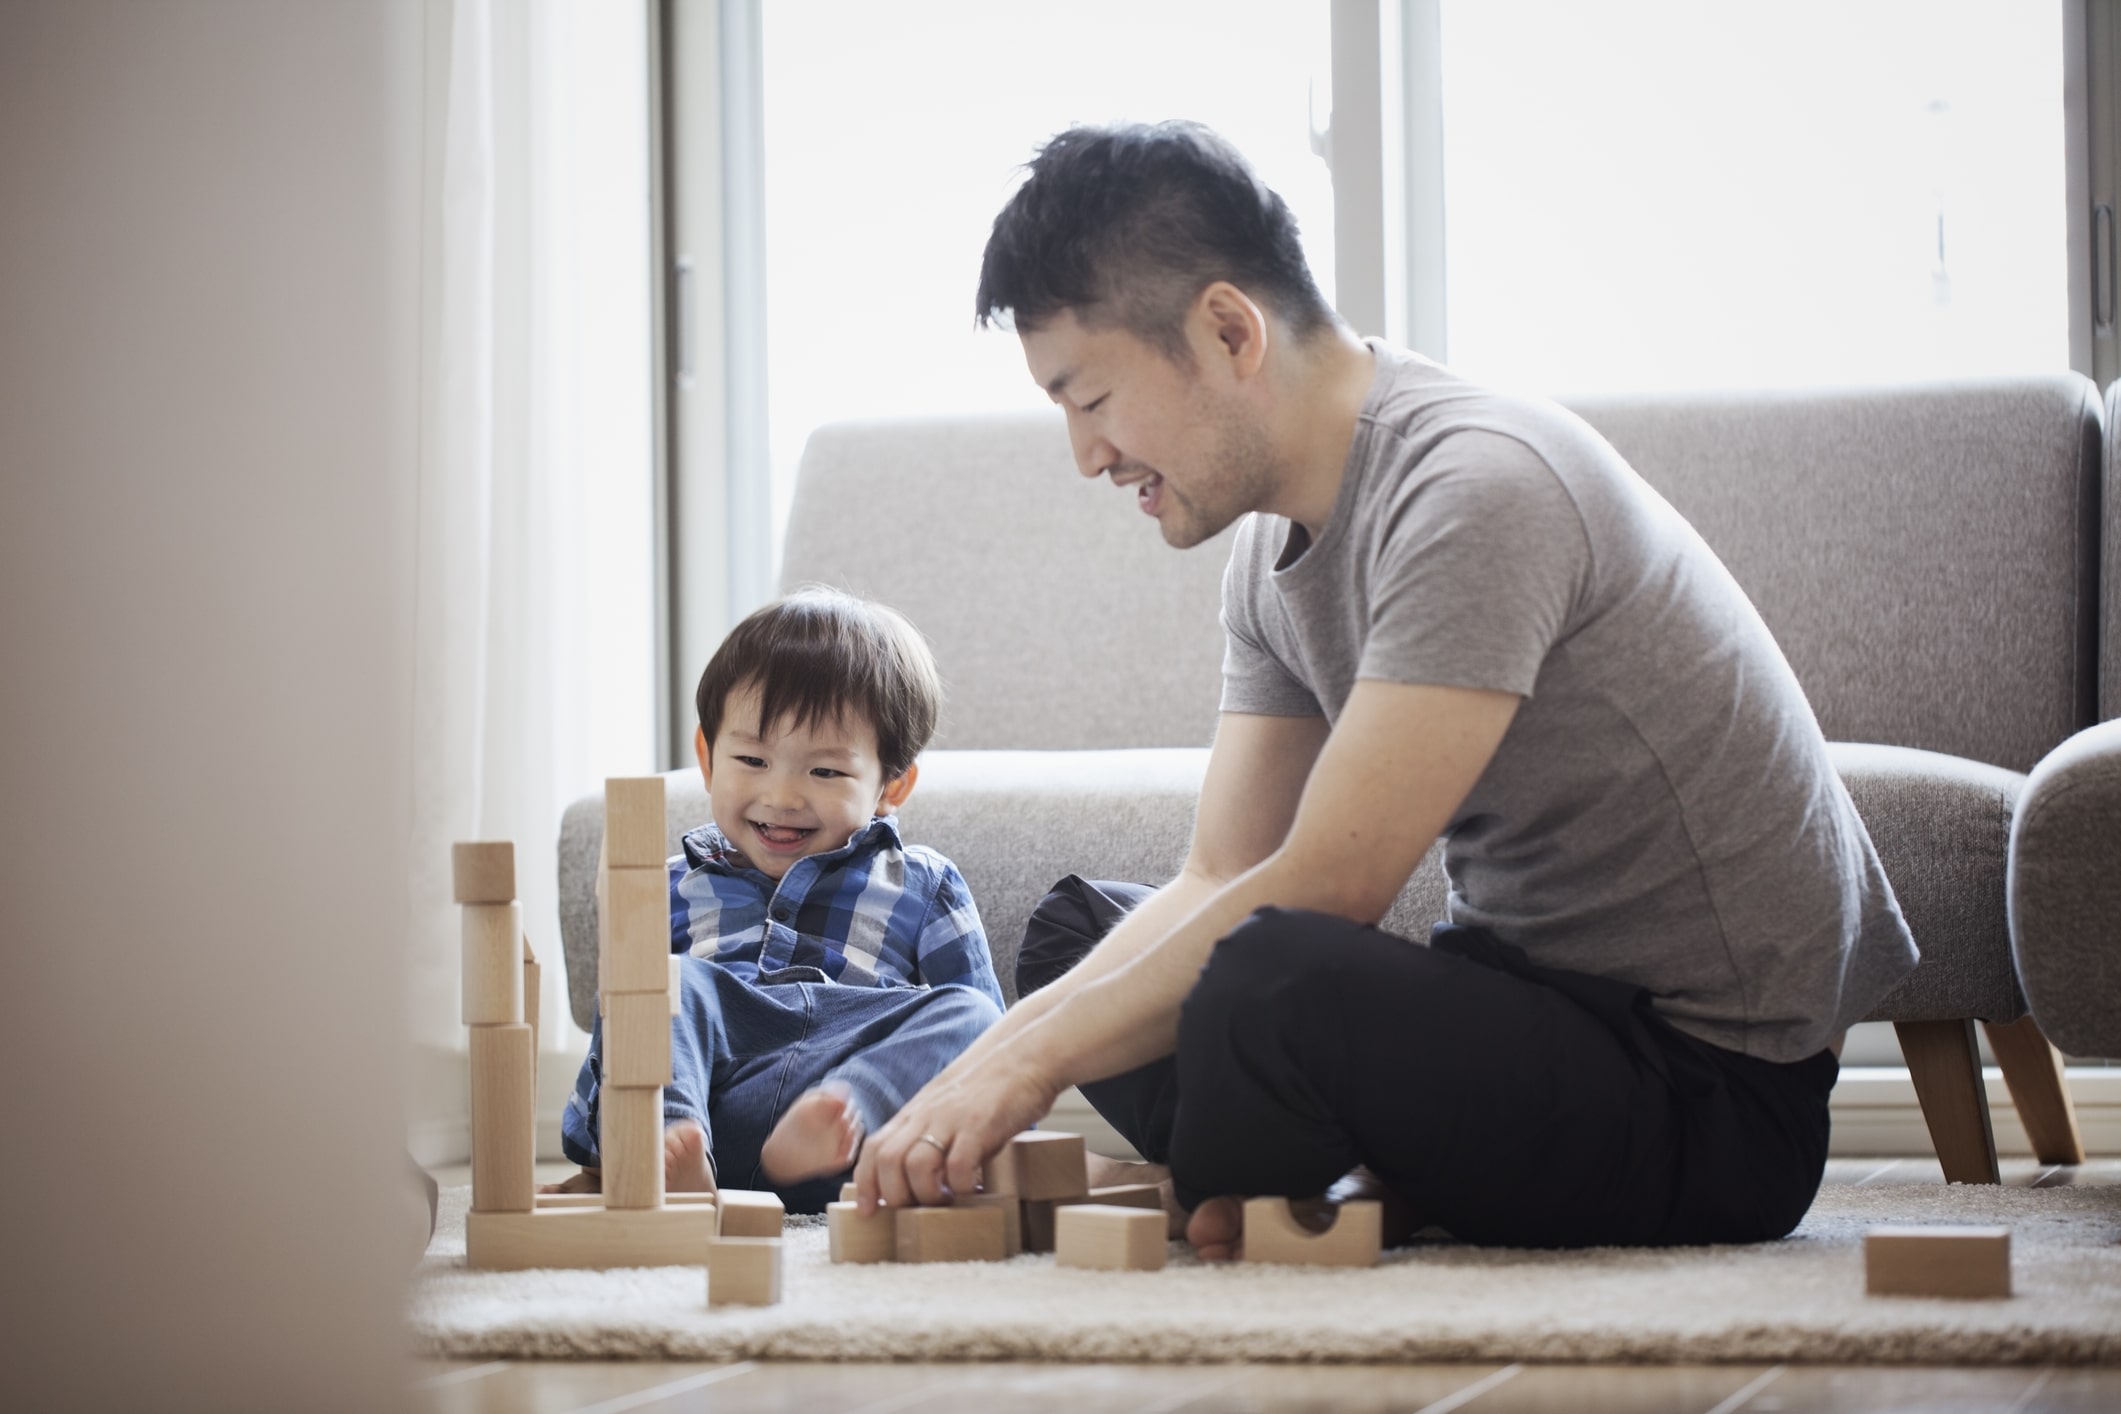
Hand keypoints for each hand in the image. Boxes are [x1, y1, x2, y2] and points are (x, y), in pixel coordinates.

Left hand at [853, 1048, 1060, 1210]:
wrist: (1025, 1055)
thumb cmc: (988, 1088)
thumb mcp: (946, 1108)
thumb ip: (929, 1135)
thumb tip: (919, 1178)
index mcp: (915, 1112)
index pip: (873, 1148)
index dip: (865, 1183)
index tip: (866, 1211)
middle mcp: (927, 1114)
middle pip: (888, 1160)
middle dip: (894, 1196)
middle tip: (916, 1211)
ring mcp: (952, 1118)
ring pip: (915, 1165)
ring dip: (926, 1194)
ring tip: (945, 1202)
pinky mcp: (980, 1124)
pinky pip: (958, 1165)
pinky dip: (960, 1186)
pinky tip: (973, 1189)